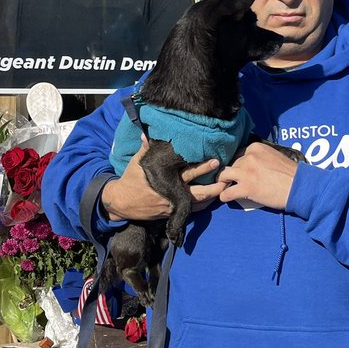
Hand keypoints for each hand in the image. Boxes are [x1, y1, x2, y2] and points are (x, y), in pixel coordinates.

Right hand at [101, 137, 225, 221]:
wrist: (121, 204)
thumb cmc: (130, 181)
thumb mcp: (136, 163)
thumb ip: (145, 149)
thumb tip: (146, 134)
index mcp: (166, 180)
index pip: (188, 173)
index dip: (202, 168)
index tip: (215, 161)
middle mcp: (172, 194)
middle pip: (198, 192)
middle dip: (214, 187)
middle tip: (227, 179)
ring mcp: (173, 206)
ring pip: (197, 204)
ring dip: (211, 198)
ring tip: (224, 190)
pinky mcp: (171, 213)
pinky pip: (190, 211)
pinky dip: (201, 206)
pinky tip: (210, 201)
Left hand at [218, 142, 299, 210]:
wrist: (298, 187)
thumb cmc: (290, 174)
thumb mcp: (273, 156)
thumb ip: (260, 157)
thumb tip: (249, 164)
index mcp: (255, 147)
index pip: (238, 154)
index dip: (239, 165)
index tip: (241, 172)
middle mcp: (248, 157)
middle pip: (231, 165)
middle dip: (233, 174)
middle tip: (234, 182)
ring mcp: (246, 172)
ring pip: (223, 176)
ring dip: (223, 182)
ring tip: (226, 188)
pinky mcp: (246, 188)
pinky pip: (226, 193)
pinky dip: (225, 196)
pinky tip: (227, 198)